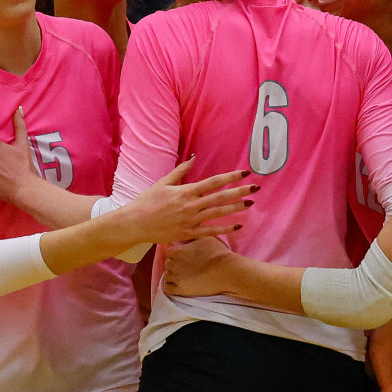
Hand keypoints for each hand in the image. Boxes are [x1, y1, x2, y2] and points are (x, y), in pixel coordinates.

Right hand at [123, 160, 255, 244]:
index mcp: (186, 192)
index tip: (244, 173)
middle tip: (256, 187)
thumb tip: (194, 157)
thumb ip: (181, 171)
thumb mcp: (163, 183)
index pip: (213, 182)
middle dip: (239, 191)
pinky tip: (238, 226)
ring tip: (250, 203)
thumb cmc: (147, 201)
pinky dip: (225, 229)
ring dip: (236, 208)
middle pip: (220, 197)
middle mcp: (191, 206)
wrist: (135, 223)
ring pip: (218, 214)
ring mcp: (191, 221)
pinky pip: (211, 232)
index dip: (230, 177)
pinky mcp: (189, 234)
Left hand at [163, 234, 237, 296]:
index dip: (175, 254)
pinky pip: (168, 289)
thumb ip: (194, 237)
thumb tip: (190, 234)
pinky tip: (178, 285)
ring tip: (183, 277)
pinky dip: (171, 287)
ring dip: (173, 276)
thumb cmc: (219, 253)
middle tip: (184, 267)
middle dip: (174, 265)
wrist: (227, 270)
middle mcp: (174, 263)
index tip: (182, 256)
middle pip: (167, 264)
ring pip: (166, 276)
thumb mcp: (206, 238)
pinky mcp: (181, 289)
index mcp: (179, 251)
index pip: (168, 252)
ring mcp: (177, 277)